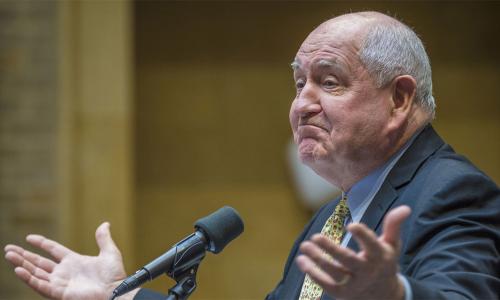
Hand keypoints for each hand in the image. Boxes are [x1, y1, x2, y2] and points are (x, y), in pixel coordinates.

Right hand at [4, 222, 136, 299]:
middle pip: (39, 262)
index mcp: (74, 261)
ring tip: (9, 256)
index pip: (53, 250)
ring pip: (36, 273)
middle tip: (8, 248)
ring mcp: (61, 283)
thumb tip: (105, 224)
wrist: (116, 291)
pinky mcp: (60, 293)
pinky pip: (40, 285)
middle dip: (24, 256)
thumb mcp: (109, 252)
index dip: (41, 243)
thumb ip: (103, 239)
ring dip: (22, 265)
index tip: (29, 237)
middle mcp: (64, 272)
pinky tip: (18, 270)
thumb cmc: (114, 276)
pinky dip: (29, 279)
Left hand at [296, 205, 410, 299]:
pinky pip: (326, 285)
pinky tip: (302, 261)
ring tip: (304, 246)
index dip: (362, 235)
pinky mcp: (342, 294)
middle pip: (348, 260)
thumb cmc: (385, 263)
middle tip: (315, 237)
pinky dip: (313, 274)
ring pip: (334, 272)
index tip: (351, 224)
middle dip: (331, 249)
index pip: (372, 245)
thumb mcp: (392, 245)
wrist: (385, 297)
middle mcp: (367, 271)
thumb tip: (405, 208)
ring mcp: (354, 284)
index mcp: (379, 256)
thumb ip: (393, 225)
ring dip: (317, 259)